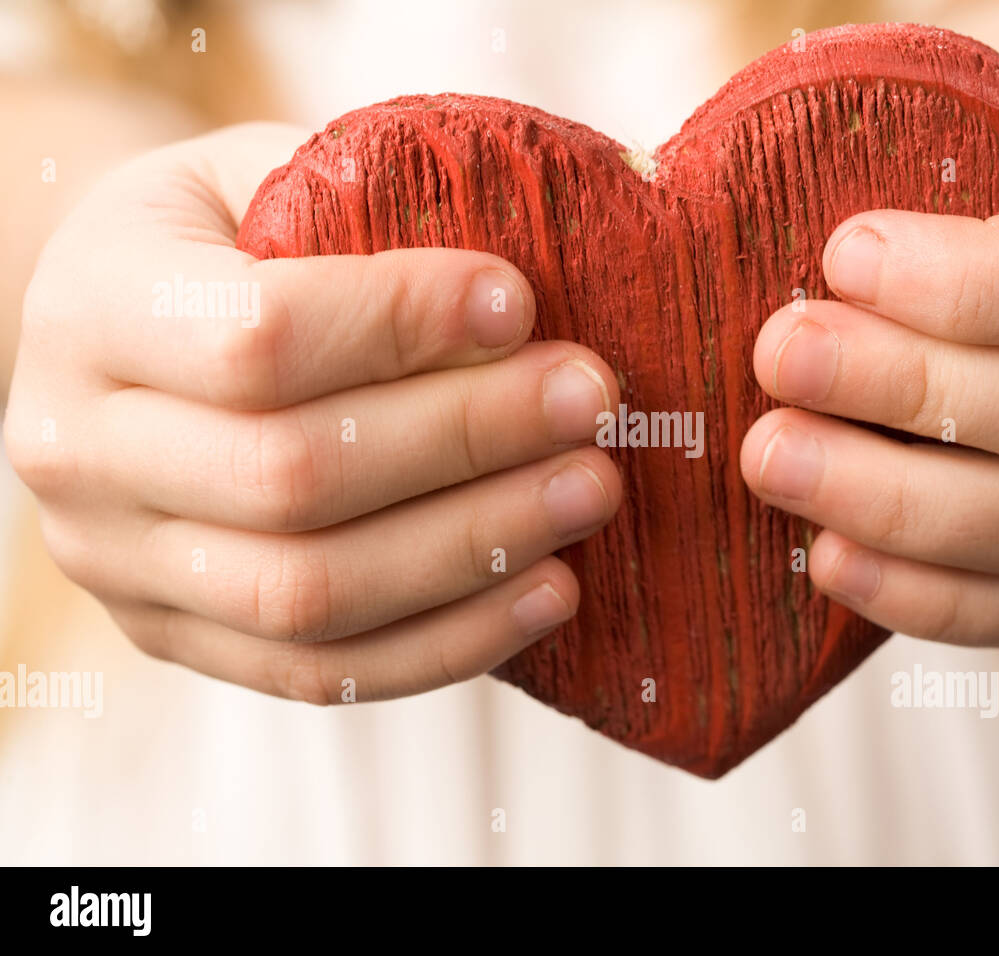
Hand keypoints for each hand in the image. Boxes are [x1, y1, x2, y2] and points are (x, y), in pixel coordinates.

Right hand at [4, 123, 621, 701]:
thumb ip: (354, 211)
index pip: (255, 337)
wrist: (118, 340)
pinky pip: (322, 673)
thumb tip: (521, 302)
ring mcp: (119, 567)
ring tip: (590, 489)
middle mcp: (78, 452)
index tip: (520, 302)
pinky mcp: (176, 637)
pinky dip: (450, 642)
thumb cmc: (217, 241)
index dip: (400, 323)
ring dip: (475, 548)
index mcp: (95, 311)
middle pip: (292, 476)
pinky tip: (552, 590)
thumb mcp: (253, 179)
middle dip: (465, 438)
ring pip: (309, 594)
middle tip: (591, 401)